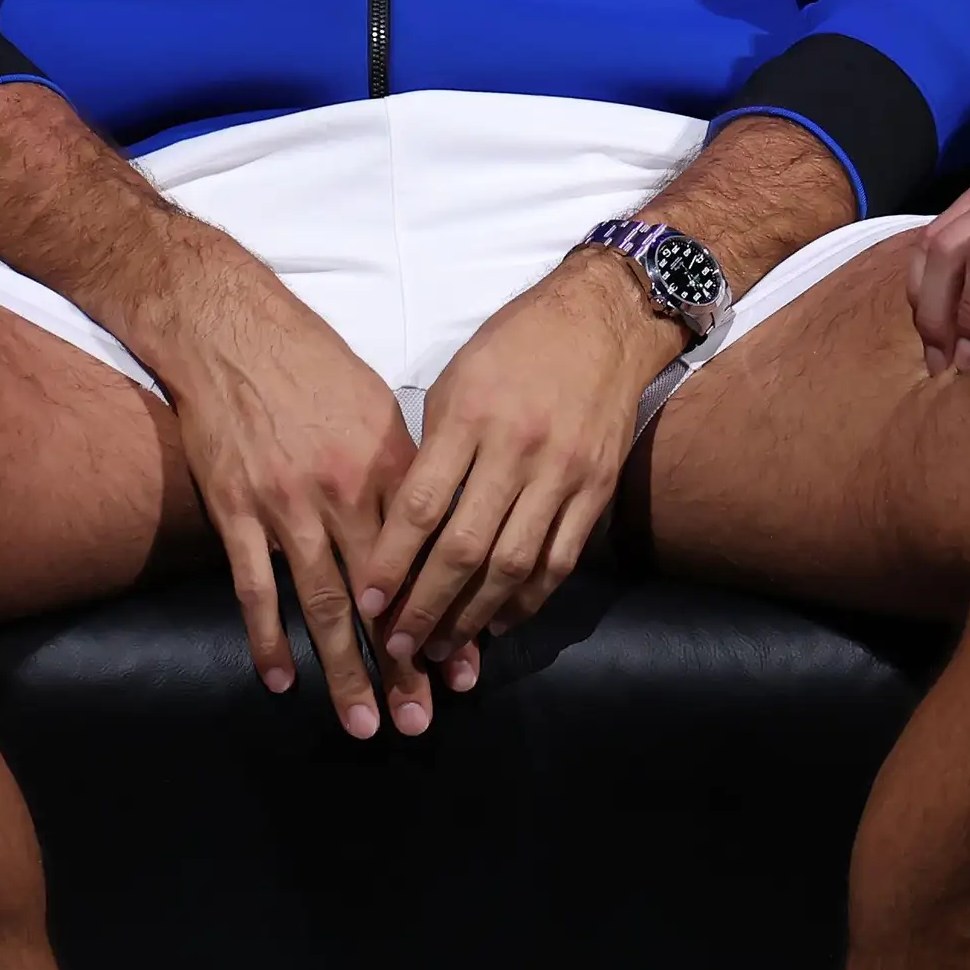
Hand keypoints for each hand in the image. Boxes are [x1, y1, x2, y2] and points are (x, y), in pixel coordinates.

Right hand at [151, 257, 429, 738]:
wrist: (234, 331)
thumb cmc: (314, 367)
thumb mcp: (378, 411)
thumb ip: (406, 473)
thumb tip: (438, 528)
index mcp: (390, 469)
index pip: (431, 560)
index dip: (449, 616)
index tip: (467, 667)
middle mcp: (346, 493)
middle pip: (385, 596)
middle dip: (406, 664)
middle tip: (423, 720)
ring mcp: (288, 506)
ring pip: (324, 605)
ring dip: (345, 671)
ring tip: (364, 724)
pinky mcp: (236, 510)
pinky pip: (255, 588)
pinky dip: (268, 639)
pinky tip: (282, 683)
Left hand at [352, 247, 670, 725]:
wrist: (603, 320)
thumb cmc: (516, 344)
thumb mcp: (456, 379)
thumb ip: (433, 450)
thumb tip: (404, 524)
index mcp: (470, 416)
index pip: (420, 507)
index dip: (390, 563)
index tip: (365, 603)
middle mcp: (517, 448)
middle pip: (464, 548)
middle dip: (424, 607)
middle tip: (397, 649)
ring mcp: (563, 472)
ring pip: (513, 565)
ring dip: (473, 616)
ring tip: (442, 649)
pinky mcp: (598, 488)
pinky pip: (560, 559)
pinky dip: (528, 599)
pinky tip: (499, 621)